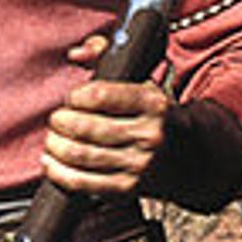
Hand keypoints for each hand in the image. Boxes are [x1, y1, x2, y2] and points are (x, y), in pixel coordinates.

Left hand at [41, 36, 171, 197]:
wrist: (190, 156)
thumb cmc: (155, 114)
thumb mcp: (140, 79)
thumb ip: (106, 55)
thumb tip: (76, 53)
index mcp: (153, 103)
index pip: (99, 96)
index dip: (76, 97)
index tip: (72, 98)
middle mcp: (150, 134)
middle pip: (86, 127)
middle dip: (61, 122)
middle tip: (57, 120)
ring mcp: (140, 164)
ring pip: (81, 155)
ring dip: (56, 146)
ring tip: (53, 140)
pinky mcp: (128, 188)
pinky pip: (84, 183)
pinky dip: (59, 173)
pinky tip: (51, 163)